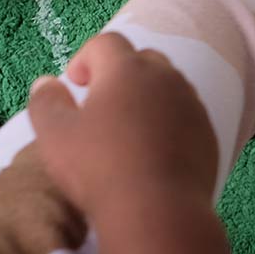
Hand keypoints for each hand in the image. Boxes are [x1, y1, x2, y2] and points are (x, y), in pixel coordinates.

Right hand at [28, 32, 218, 218]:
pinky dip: (168, 121)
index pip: (106, 42)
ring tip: (127, 129)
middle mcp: (166, 78)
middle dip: (119, 73)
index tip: (76, 83)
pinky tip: (153, 150)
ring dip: (146, 97)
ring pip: (168, 86)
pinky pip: (185, 114)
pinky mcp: (208, 131)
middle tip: (100, 104)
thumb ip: (46, 102)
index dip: (86, 57)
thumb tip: (47, 82)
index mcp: (127, 70)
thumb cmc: (100, 168)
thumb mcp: (56, 136)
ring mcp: (192, 104)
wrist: (159, 211)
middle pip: (142, 59)